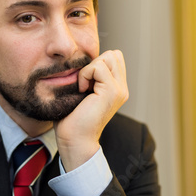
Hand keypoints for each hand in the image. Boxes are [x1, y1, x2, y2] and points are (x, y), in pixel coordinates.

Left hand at [54, 50, 128, 171]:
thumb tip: (80, 60)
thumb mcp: (84, 93)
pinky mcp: (111, 91)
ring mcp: (119, 90)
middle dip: (95, 63)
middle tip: (85, 83)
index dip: (97, 63)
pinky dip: (85, 74)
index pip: (114, 58)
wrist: (75, 140)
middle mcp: (122, 88)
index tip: (85, 82)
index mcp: (117, 88)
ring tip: (83, 87)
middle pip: (114, 54)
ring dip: (90, 68)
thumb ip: (90, 77)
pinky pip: (98, 67)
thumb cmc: (72, 119)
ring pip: (108, 57)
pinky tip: (81, 90)